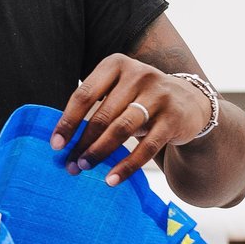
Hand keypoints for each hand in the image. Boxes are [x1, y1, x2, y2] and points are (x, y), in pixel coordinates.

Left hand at [50, 55, 210, 188]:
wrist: (188, 101)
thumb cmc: (139, 99)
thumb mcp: (118, 91)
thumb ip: (94, 106)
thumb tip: (62, 140)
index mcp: (116, 64)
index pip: (85, 94)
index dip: (68, 121)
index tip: (56, 145)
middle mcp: (139, 74)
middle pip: (103, 114)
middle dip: (83, 142)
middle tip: (70, 164)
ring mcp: (159, 95)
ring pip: (122, 129)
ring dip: (100, 152)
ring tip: (85, 167)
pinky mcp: (173, 119)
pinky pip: (146, 147)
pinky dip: (126, 166)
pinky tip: (112, 179)